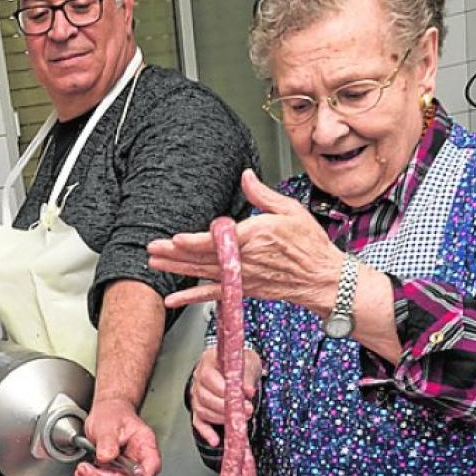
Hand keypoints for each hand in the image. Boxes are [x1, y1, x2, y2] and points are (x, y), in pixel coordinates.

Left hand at [74, 396, 160, 475]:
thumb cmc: (113, 415)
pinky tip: (84, 472)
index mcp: (144, 444)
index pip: (151, 466)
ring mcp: (126, 469)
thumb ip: (108, 441)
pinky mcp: (114, 474)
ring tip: (83, 469)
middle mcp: (138, 460)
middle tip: (87, 469)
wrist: (106, 414)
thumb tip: (106, 457)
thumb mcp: (108, 424)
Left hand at [147, 169, 344, 314]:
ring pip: (203, 273)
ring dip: (177, 269)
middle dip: (175, 253)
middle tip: (152, 248)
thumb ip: (262, 195)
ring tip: (154, 263)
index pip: (218, 240)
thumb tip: (246, 176)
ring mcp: (242, 276)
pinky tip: (173, 299)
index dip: (195, 241)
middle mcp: (245, 260)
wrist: (322, 278)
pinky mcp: (243, 289)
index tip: (176, 239)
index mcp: (255, 237)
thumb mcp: (290, 210)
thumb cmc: (310, 245)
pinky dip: (191, 297)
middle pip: (203, 257)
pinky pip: (213, 294)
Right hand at [189, 342, 264, 446]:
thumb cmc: (240, 362)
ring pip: (202, 410)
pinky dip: (206, 432)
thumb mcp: (248, 361)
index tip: (242, 396)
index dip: (223, 389)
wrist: (236, 366)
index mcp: (208, 362)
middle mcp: (198, 378)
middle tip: (246, 410)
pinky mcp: (199, 408)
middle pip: (205, 397)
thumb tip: (248, 391)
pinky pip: (198, 422)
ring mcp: (196, 394)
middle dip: (226, 407)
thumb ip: (247, 375)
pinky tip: (215, 439)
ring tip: (238, 420)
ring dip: (221, 418)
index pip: (208, 377)